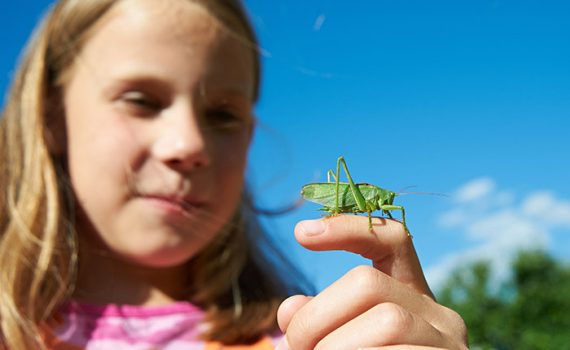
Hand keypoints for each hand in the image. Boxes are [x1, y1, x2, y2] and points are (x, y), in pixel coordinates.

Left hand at [276, 215, 467, 349]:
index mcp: (410, 297)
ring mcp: (449, 346)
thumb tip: (289, 310)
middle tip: (295, 347)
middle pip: (368, 283)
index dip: (348, 227)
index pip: (392, 240)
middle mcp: (438, 315)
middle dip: (317, 315)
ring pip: (387, 321)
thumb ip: (319, 322)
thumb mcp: (343, 345)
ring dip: (335, 346)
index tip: (301, 233)